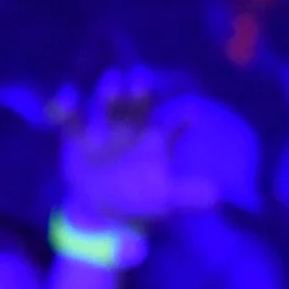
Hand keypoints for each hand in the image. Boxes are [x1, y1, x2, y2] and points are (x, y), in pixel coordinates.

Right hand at [50, 68, 213, 229]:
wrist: (99, 210)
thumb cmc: (139, 198)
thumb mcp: (165, 199)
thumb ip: (189, 195)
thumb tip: (220, 196)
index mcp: (158, 136)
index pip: (174, 121)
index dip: (183, 116)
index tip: (191, 114)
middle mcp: (133, 125)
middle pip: (139, 103)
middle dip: (140, 90)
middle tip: (141, 78)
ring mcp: (104, 128)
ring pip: (107, 105)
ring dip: (109, 93)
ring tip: (112, 81)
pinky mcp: (77, 136)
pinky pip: (72, 119)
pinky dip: (68, 107)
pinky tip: (68, 96)